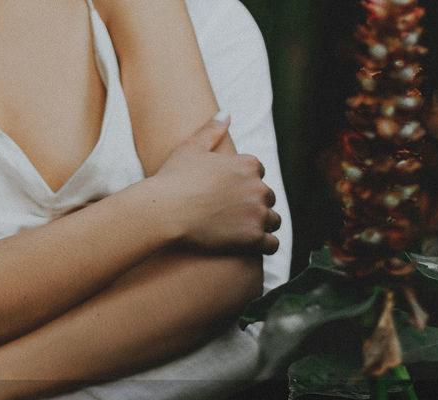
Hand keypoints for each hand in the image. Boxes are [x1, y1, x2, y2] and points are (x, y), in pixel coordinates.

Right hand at [151, 114, 281, 255]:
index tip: (231, 194)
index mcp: (248, 164)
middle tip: (235, 215)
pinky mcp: (253, 238)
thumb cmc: (173, 179)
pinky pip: (273, 244)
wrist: (164, 211)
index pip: (259, 173)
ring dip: (263, 225)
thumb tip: (226, 113)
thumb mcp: (190, 148)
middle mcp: (258, 187)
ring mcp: (257, 213)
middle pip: (268, 197)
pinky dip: (266, 245)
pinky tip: (254, 246)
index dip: (246, 184)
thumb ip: (212, 130)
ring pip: (273, 220)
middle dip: (255, 205)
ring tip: (244, 231)